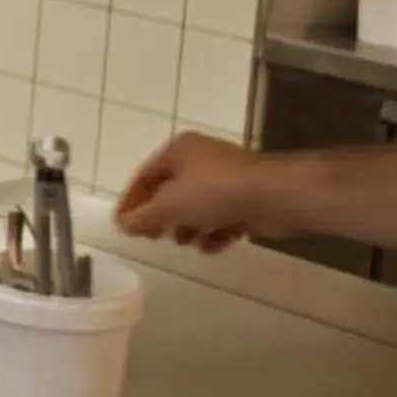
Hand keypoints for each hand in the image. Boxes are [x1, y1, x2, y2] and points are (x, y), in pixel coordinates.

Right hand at [114, 132, 277, 250]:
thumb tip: (123, 225)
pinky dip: (213, 233)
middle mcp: (200, 160)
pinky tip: (212, 245)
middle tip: (152, 238)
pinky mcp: (245, 199)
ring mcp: (225, 179)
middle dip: (161, 217)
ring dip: (187, 228)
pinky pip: (220, 218)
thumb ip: (143, 217)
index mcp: (178, 151)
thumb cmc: (216, 192)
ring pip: (196, 207)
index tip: (121, 227)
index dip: (130, 203)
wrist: (275, 196)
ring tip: (186, 241)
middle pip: (169, 192)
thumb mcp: (170, 205)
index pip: (144, 176)